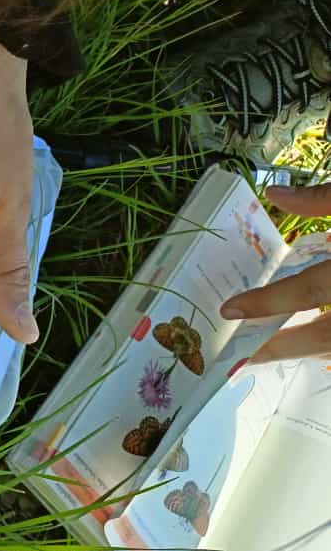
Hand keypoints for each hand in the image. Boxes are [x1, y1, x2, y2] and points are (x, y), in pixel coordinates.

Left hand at [222, 184, 330, 363]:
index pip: (310, 289)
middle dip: (282, 347)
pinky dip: (325, 341)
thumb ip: (322, 199)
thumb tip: (274, 194)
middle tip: (242, 355)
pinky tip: (308, 337)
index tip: (229, 311)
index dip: (269, 302)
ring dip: (308, 347)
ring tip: (270, 350)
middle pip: (324, 337)